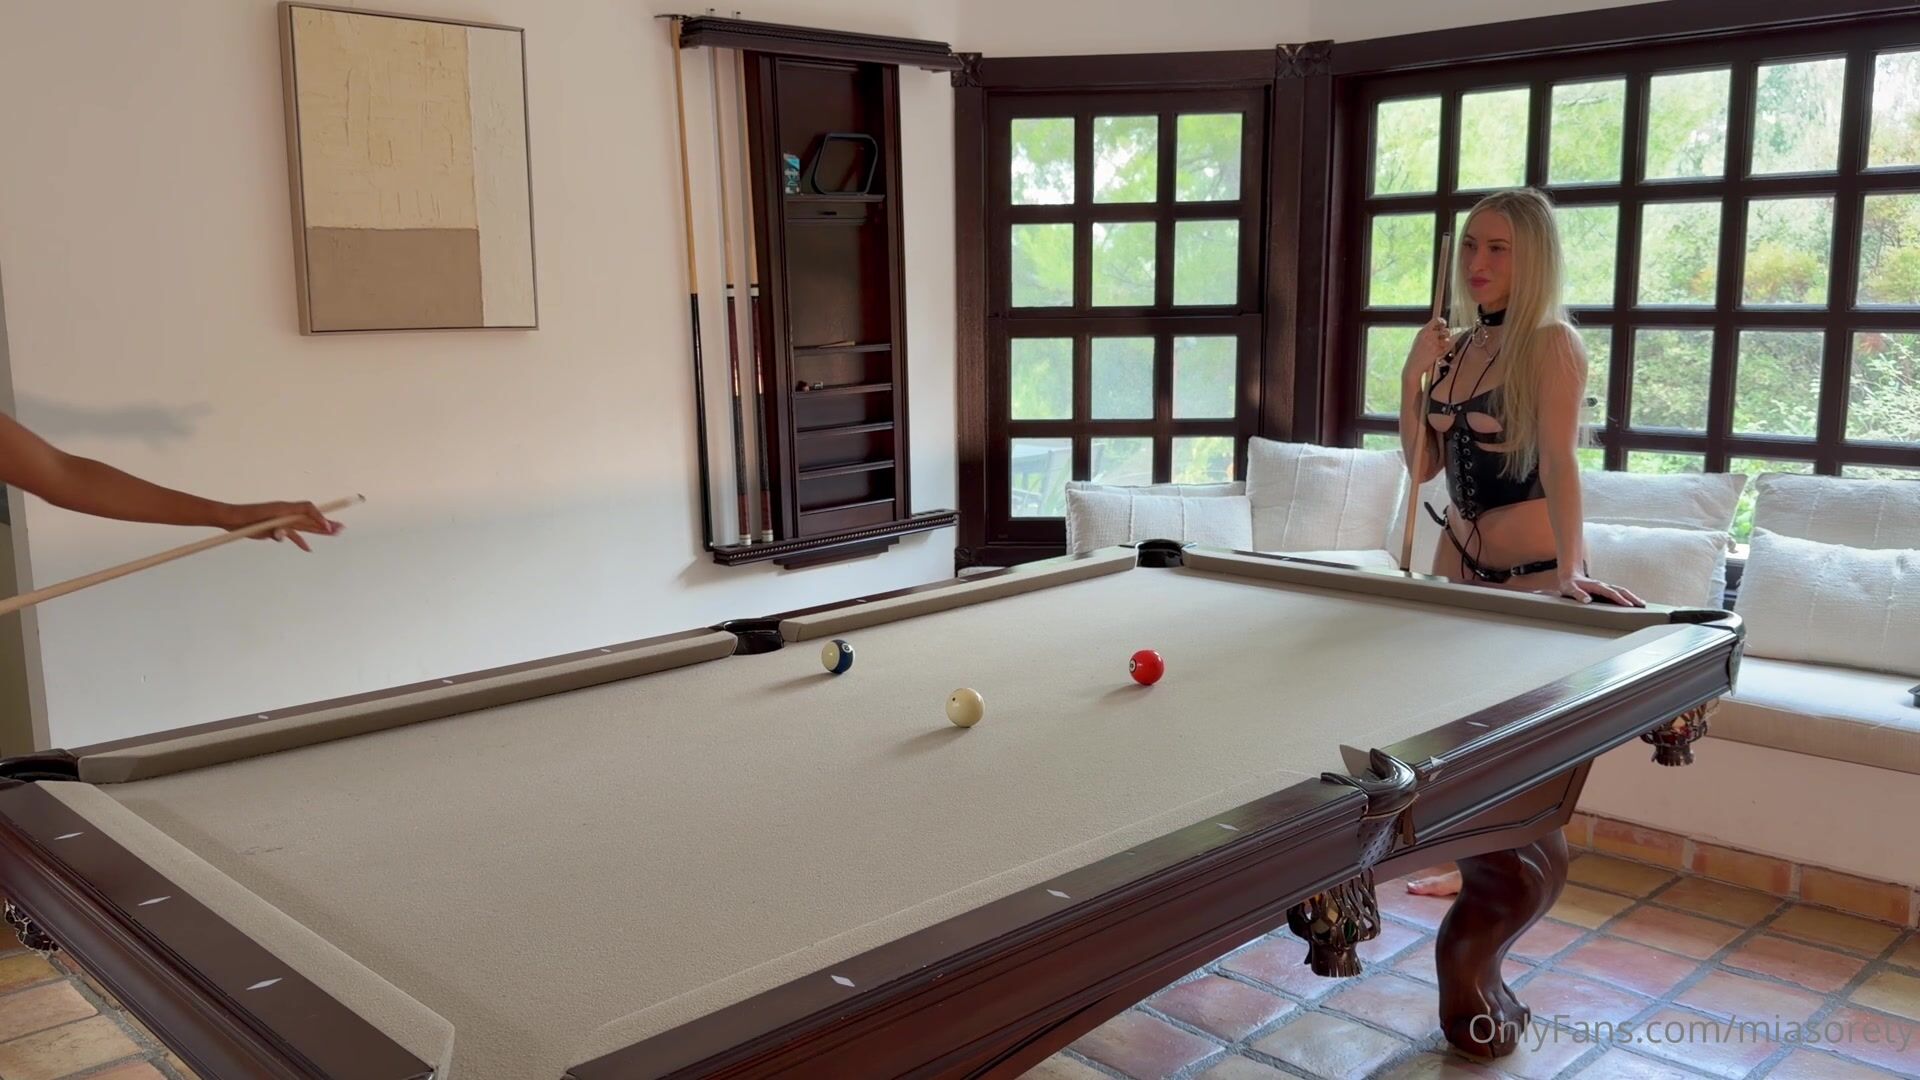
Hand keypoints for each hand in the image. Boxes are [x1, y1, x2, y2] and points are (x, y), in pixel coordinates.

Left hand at [217, 501, 343, 551]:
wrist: (233, 519)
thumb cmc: (245, 517)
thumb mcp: (259, 522)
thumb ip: (272, 528)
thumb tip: (282, 535)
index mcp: (284, 509)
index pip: (307, 509)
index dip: (318, 517)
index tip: (326, 527)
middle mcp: (287, 514)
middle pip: (311, 518)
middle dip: (326, 523)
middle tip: (341, 528)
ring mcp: (283, 521)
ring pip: (305, 526)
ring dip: (319, 530)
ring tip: (334, 533)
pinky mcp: (277, 529)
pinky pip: (293, 535)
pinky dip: (300, 542)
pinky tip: (308, 549)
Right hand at [1403, 317, 1452, 384]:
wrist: (1413, 366)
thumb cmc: (1416, 355)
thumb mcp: (1418, 340)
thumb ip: (1428, 333)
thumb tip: (1438, 327)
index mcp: (1423, 332)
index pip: (1436, 320)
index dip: (1442, 321)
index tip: (1443, 324)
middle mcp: (1428, 336)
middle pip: (1444, 329)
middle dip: (1446, 333)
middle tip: (1442, 337)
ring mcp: (1433, 343)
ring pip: (1447, 338)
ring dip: (1445, 342)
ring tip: (1439, 346)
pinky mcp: (1437, 350)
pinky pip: (1446, 347)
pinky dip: (1444, 349)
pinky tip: (1437, 353)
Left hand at [1551, 572, 1642, 606]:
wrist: (1569, 576)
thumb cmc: (1569, 584)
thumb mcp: (1569, 589)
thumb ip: (1577, 594)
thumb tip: (1587, 600)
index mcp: (1596, 586)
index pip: (1611, 593)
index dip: (1620, 599)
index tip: (1629, 606)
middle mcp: (1603, 585)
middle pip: (1621, 590)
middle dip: (1632, 597)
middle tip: (1642, 605)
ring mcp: (1605, 587)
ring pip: (1622, 591)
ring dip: (1632, 597)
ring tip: (1642, 604)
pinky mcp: (1605, 590)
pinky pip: (1618, 593)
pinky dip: (1627, 597)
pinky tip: (1632, 602)